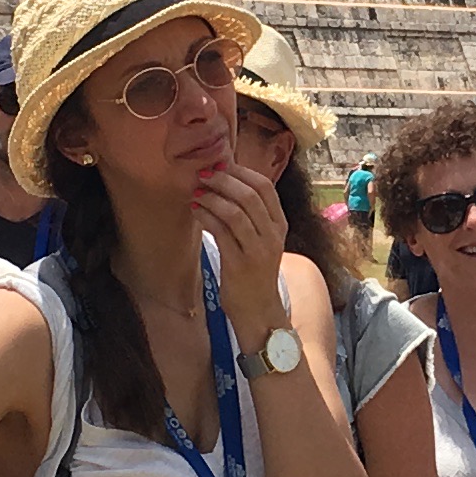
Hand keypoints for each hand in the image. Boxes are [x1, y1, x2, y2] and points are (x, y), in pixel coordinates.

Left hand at [191, 159, 292, 339]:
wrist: (258, 311)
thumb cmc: (254, 272)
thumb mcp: (261, 240)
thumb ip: (251, 215)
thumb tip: (226, 181)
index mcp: (279, 225)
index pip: (265, 187)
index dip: (241, 172)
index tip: (220, 165)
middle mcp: (272, 235)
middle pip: (250, 195)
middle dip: (223, 180)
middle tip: (203, 174)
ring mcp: (258, 250)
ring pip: (235, 212)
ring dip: (212, 197)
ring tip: (196, 192)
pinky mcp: (239, 264)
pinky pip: (221, 232)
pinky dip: (206, 216)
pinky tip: (196, 211)